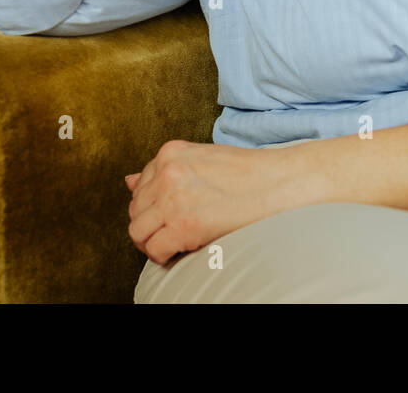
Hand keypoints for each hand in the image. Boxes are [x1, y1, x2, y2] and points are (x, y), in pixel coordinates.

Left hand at [125, 139, 307, 265]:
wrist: (278, 183)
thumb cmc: (247, 172)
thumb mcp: (202, 159)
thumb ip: (166, 170)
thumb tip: (129, 180)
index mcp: (170, 152)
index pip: (140, 185)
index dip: (153, 204)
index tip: (170, 213)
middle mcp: (166, 172)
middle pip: (135, 209)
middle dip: (150, 223)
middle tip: (173, 231)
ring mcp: (173, 199)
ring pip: (138, 231)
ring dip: (153, 241)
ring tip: (175, 242)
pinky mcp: (183, 225)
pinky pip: (154, 248)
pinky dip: (164, 255)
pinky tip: (183, 249)